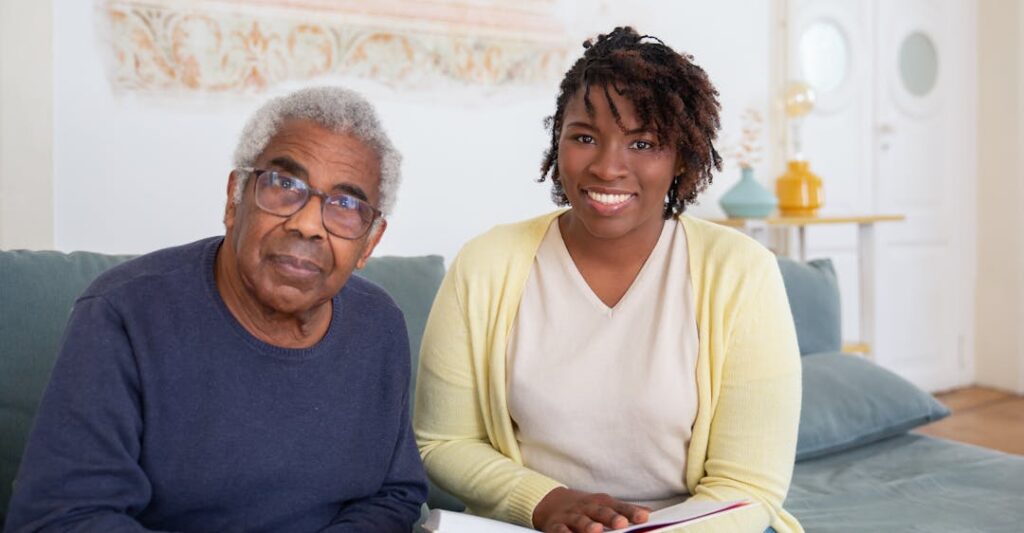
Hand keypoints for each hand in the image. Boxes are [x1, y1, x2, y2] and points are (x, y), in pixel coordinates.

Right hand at [532, 487, 649, 532]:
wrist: (551, 503)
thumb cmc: (586, 509)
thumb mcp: (604, 506)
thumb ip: (624, 510)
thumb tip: (648, 512)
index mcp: (601, 502)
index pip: (619, 506)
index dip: (631, 512)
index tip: (644, 517)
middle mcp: (586, 507)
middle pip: (600, 511)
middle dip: (611, 518)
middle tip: (622, 524)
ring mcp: (570, 516)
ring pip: (580, 520)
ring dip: (588, 526)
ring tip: (596, 531)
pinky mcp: (555, 525)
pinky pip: (559, 530)